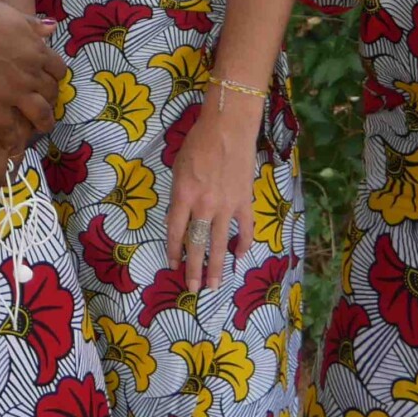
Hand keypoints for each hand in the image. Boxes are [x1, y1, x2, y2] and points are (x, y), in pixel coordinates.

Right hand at [0, 0, 63, 183]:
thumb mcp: (15, 16)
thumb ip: (35, 26)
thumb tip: (53, 27)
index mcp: (38, 52)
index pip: (58, 69)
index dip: (55, 78)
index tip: (50, 81)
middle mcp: (32, 74)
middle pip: (51, 93)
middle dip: (50, 100)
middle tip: (45, 104)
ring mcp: (16, 92)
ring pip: (40, 114)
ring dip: (43, 123)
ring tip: (41, 128)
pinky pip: (10, 128)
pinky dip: (13, 140)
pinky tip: (13, 148)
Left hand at [167, 89, 260, 294]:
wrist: (228, 128)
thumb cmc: (197, 143)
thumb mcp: (178, 168)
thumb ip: (179, 195)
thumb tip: (181, 217)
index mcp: (183, 195)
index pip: (175, 231)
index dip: (173, 250)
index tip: (172, 265)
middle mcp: (204, 206)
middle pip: (197, 244)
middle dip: (194, 268)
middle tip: (193, 288)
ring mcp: (227, 206)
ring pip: (220, 244)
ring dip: (217, 266)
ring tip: (214, 286)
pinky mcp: (245, 202)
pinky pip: (245, 230)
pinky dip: (244, 244)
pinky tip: (240, 257)